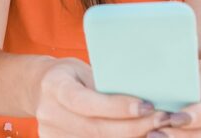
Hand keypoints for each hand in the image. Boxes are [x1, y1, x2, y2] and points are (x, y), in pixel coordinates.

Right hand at [34, 58, 166, 136]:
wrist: (40, 89)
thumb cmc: (70, 75)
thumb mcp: (84, 70)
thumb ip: (105, 85)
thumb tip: (143, 94)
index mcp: (55, 87)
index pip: (86, 102)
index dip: (117, 107)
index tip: (146, 106)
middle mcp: (50, 113)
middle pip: (96, 129)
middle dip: (133, 127)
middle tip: (161, 120)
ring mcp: (51, 134)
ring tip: (154, 130)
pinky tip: (135, 136)